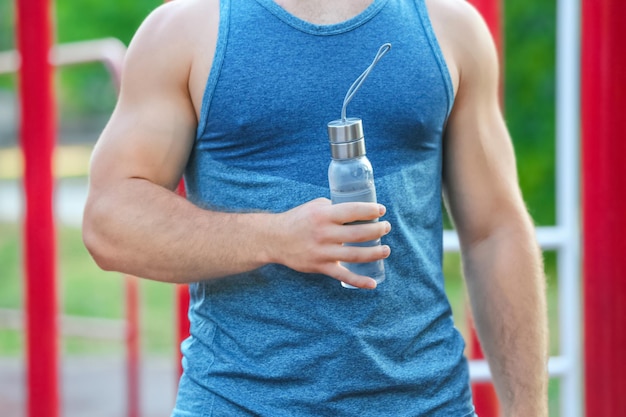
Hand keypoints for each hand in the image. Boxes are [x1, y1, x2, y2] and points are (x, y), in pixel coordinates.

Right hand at [267, 198, 390, 288]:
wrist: (274, 239)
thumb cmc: (297, 220)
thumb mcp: (315, 207)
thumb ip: (334, 208)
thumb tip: (355, 210)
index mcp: (324, 215)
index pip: (353, 211)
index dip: (370, 210)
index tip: (381, 210)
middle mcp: (324, 233)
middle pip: (359, 233)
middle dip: (377, 230)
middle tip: (386, 228)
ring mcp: (323, 252)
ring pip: (355, 255)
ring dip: (375, 253)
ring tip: (386, 250)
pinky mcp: (320, 267)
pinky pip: (342, 276)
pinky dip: (359, 281)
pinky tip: (373, 283)